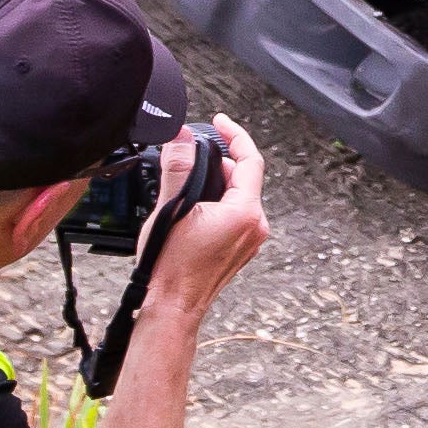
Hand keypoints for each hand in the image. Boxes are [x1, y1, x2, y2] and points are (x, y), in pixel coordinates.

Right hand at [147, 116, 269, 319]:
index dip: (235, 134)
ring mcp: (249, 239)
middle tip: (193, 152)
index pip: (250, 159)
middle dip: (219, 159)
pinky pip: (235, 213)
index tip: (220, 121)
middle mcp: (255, 226)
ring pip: (238, 195)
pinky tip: (194, 204)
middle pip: (244, 176)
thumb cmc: (172, 266)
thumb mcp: (172, 207)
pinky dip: (218, 200)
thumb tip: (181, 136)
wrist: (173, 305)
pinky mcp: (239, 248)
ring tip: (188, 180)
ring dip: (217, 181)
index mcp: (245, 212)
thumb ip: (179, 166)